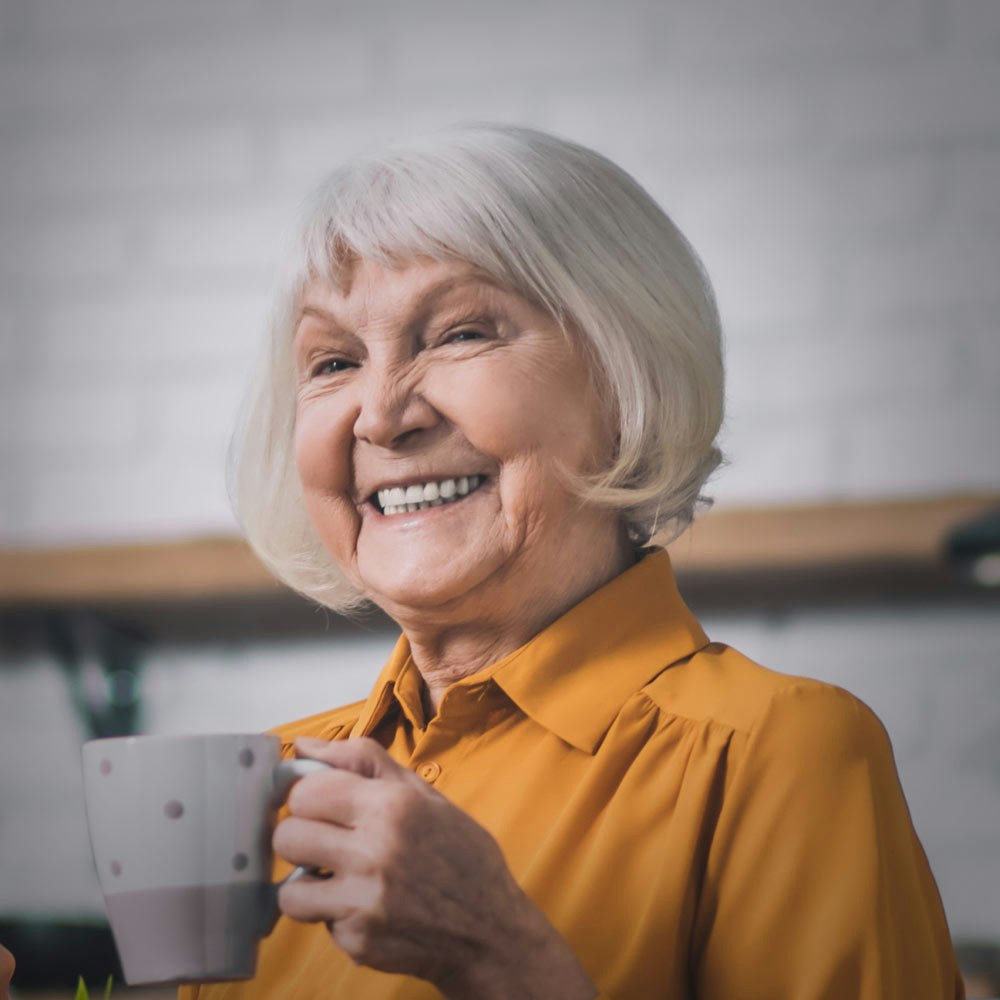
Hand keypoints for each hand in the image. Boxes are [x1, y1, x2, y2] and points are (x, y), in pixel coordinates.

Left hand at [274, 736, 596, 999]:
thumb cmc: (460, 854)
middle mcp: (374, 853)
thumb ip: (362, 761)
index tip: (321, 805)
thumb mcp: (424, 794)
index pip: (306, 792)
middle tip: (327, 842)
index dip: (309, 797)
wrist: (491, 930)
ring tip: (338, 878)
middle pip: (288, 836)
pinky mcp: (358, 943)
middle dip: (302, 837)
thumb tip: (305, 747)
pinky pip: (321, 923)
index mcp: (391, 807)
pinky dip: (337, 916)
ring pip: (290, 891)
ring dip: (309, 885)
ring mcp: (364, 903)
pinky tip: (368, 907)